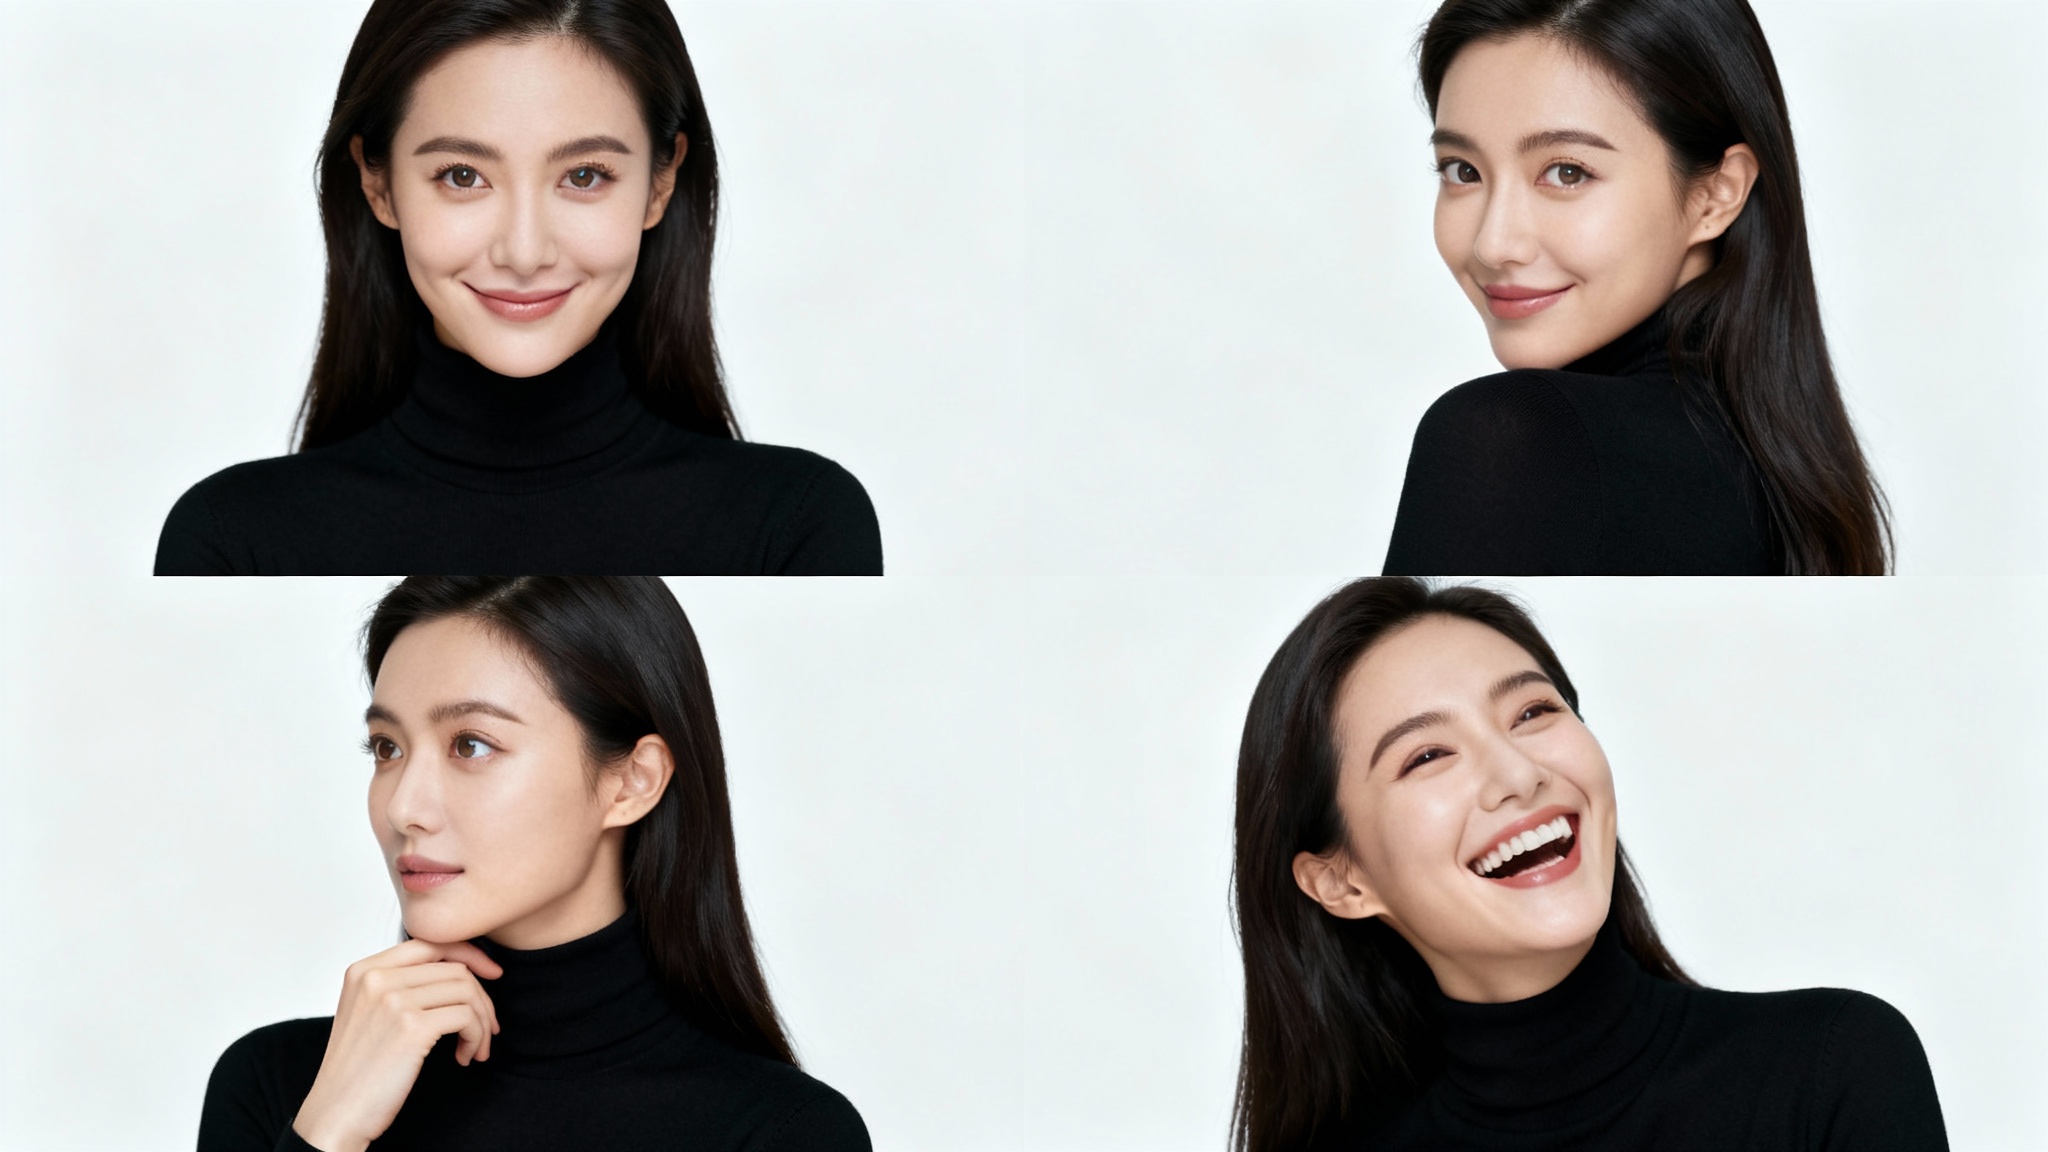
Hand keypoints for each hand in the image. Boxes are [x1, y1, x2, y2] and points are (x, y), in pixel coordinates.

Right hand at [290, 939, 502, 1151]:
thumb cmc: (358, 1069)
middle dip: (482, 998)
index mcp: (364, 969)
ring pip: (466, 991)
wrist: (336, 1113)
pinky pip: (467, 1017)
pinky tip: (465, 1057)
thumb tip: (459, 969)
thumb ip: (400, 983)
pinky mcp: (412, 1027)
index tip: (490, 974)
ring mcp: (393, 1000)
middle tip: (488, 1026)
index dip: (469, 954)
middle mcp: (376, 978)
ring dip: (482, 1021)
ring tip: (475, 1046)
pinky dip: (476, 1037)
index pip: (431, 942)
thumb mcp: (368, 1011)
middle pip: (455, 968)